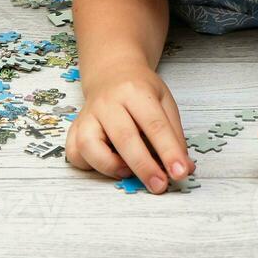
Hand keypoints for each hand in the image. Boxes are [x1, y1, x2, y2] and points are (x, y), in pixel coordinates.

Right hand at [64, 62, 194, 193]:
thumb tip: (184, 168)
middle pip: (124, 137)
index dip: (169, 151)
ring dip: (110, 167)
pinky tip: (107, 165)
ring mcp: (88, 115)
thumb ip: (175, 135)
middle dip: (144, 166)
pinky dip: (89, 165)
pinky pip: (74, 152)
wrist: (111, 72)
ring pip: (88, 145)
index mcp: (135, 91)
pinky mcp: (75, 127)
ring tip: (128, 172)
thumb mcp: (164, 102)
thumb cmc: (140, 91)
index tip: (180, 173)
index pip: (154, 124)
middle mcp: (108, 102)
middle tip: (159, 186)